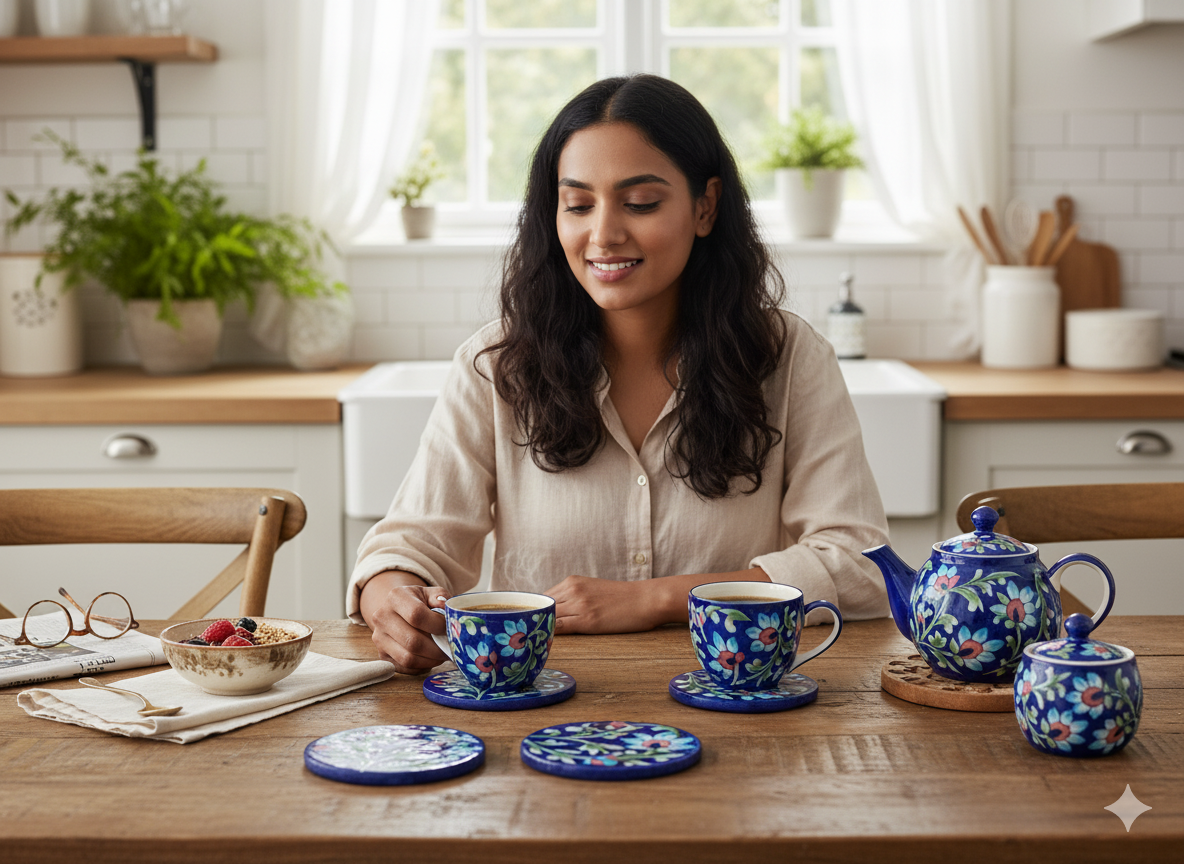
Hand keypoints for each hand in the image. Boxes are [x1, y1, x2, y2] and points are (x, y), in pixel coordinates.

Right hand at [359, 570, 450, 673]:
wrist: (397, 610)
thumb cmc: (419, 602)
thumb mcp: (431, 593)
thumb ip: (441, 598)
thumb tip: (448, 610)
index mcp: (396, 597)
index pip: (417, 615)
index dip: (437, 625)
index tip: (449, 628)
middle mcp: (382, 617)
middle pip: (412, 641)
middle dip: (437, 648)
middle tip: (451, 647)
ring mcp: (379, 638)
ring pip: (408, 658)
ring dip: (431, 660)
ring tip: (442, 654)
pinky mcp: (382, 655)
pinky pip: (405, 667)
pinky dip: (423, 666)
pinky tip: (431, 658)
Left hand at [545, 567, 772, 634]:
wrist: (646, 599)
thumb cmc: (623, 598)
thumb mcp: (593, 591)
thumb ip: (573, 599)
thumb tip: (555, 613)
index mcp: (572, 582)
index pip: (541, 598)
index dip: (532, 613)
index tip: (523, 624)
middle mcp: (572, 590)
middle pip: (540, 607)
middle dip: (529, 621)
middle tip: (519, 637)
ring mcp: (579, 604)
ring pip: (547, 617)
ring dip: (535, 629)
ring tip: (525, 643)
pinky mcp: (588, 620)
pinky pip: (560, 628)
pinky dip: (548, 635)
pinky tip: (542, 643)